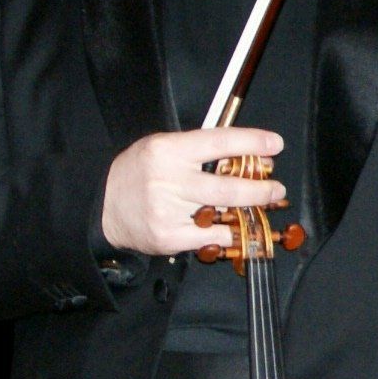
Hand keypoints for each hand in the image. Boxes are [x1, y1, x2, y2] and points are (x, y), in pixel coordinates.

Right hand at [101, 128, 286, 256]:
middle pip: (228, 186)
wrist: (101, 206)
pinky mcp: (169, 236)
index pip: (220, 142)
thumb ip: (197, 149)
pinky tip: (236, 227)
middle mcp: (169, 179)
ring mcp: (168, 210)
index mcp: (168, 150)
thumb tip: (244, 153)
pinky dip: (229, 232)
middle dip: (260, 189)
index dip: (252, 143)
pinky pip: (212, 236)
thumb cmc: (136, 174)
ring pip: (223, 213)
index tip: (275, 144)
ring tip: (259, 205)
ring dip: (248, 210)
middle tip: (276, 187)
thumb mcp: (161, 148)